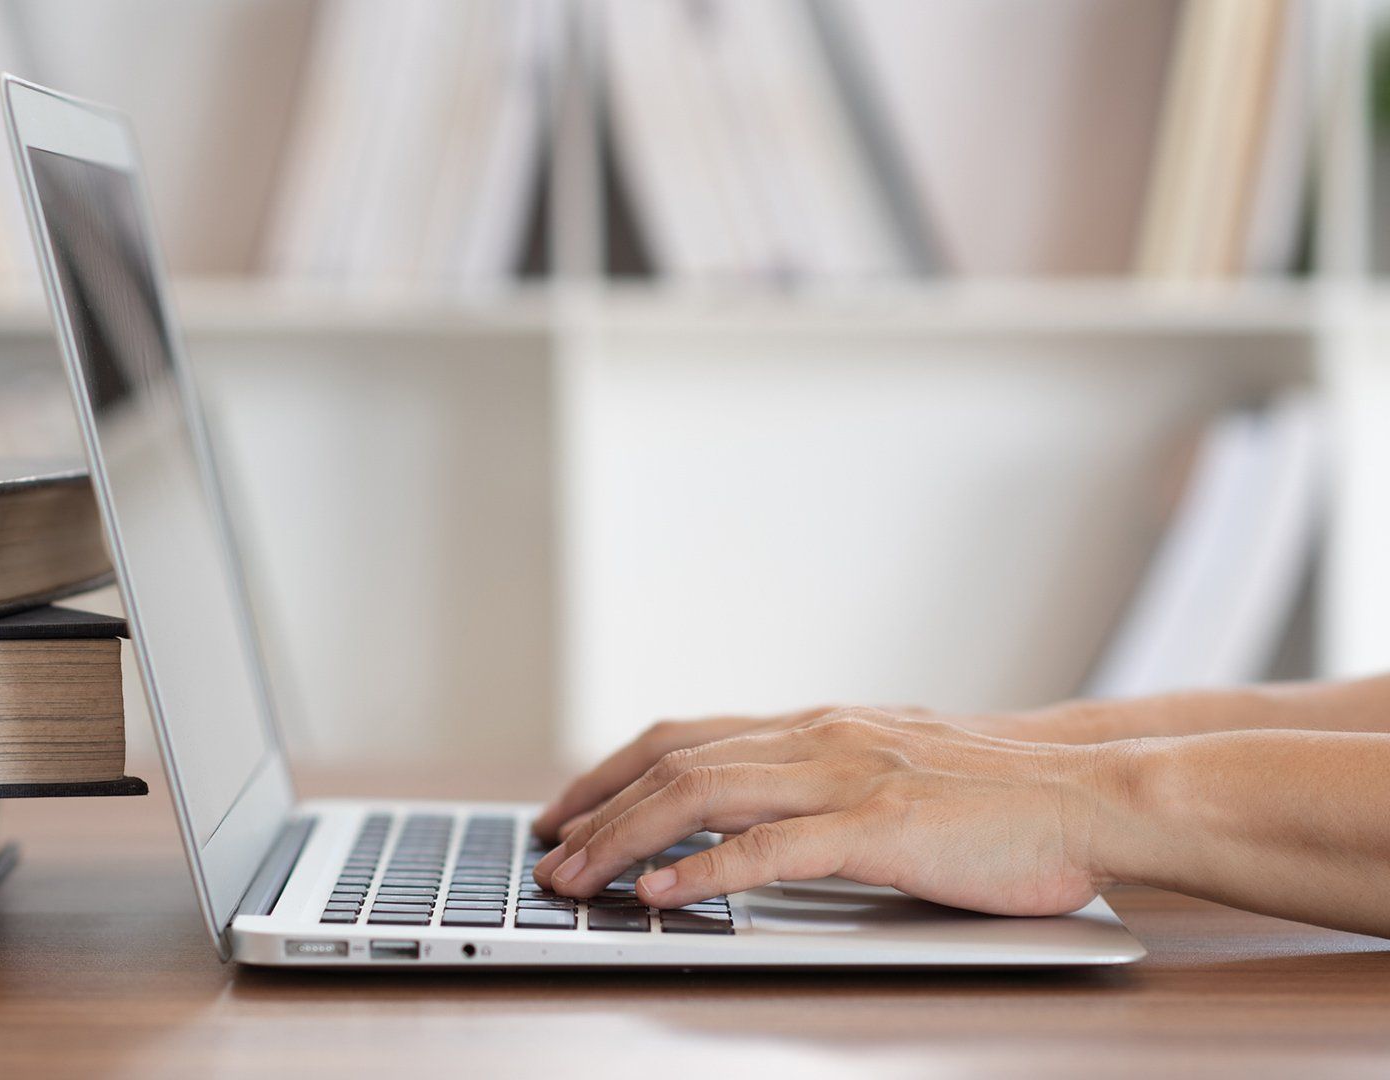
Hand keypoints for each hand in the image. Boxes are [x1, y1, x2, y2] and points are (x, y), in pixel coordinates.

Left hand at [529, 708, 1126, 915]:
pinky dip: (703, 874)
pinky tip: (659, 899)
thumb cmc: (996, 795)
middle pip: (670, 762)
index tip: (563, 813)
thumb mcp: (887, 769)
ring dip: (625, 841)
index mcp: (813, 726)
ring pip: (700, 795)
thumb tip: (748, 817)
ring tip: (577, 881)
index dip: (609, 774)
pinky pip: (769, 849)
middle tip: (545, 858)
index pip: (682, 737)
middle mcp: (815, 738)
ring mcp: (844, 777)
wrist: (1093, 791)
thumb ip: (819, 782)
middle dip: (594, 811)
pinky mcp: (879, 826)